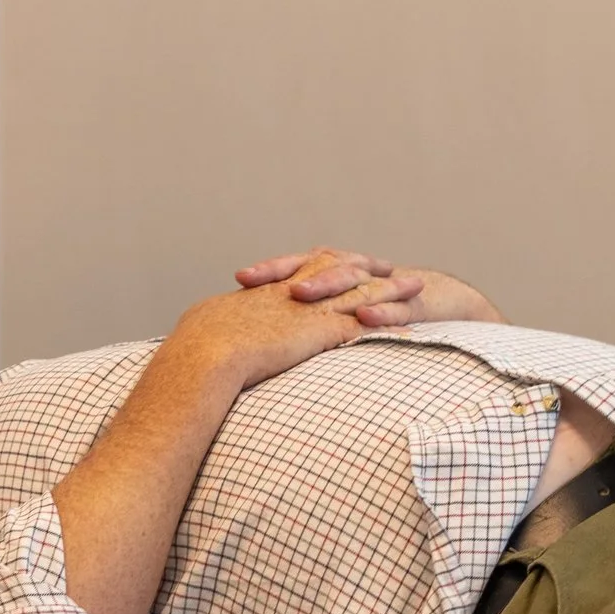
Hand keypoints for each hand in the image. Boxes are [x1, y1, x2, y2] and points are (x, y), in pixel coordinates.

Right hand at [169, 255, 397, 391]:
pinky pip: (366, 327)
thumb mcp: (207, 326)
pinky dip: (389, 329)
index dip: (331, 264)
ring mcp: (310, 310)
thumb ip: (219, 325)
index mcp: (271, 291)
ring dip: (391, 292)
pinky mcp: (321, 331)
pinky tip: (410, 332)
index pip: (307, 268)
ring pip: (362, 294)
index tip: (347, 262)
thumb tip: (206, 332)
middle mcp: (295, 293)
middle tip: (392, 267)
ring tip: (417, 288)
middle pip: (342, 269)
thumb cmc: (197, 345)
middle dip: (369, 267)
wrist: (204, 350)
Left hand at [236, 247, 501, 325]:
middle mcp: (357, 274)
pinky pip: (396, 311)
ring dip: (330, 289)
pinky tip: (365, 319)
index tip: (239, 279)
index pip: (297, 266)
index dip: (270, 270)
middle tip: (263, 286)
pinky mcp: (414, 306)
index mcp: (335, 272)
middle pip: (322, 269)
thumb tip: (261, 333)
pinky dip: (381, 314)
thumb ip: (303, 319)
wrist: (439, 301)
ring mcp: (386, 288)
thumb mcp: (338, 315)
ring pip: (356, 285)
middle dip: (293, 276)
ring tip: (304, 298)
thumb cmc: (376, 310)